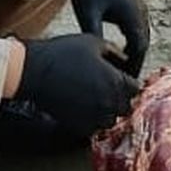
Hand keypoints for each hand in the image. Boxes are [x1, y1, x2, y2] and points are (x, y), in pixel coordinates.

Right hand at [14, 34, 139, 139]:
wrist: (34, 71)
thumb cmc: (63, 53)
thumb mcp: (93, 42)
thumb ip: (115, 51)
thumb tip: (124, 59)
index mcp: (116, 82)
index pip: (136, 89)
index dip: (128, 83)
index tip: (118, 79)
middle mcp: (109, 103)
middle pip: (125, 107)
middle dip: (119, 99)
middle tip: (106, 89)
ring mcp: (94, 117)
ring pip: (110, 120)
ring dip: (106, 112)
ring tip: (93, 99)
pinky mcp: (78, 126)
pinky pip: (93, 128)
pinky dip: (90, 120)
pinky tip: (81, 106)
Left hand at [65, 0, 149, 76]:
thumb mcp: (88, 12)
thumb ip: (94, 35)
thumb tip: (97, 59)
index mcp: (133, 17)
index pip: (138, 51)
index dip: (132, 69)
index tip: (125, 85)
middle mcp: (141, 12)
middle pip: (142, 45)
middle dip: (135, 64)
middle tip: (126, 83)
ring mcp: (139, 5)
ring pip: (141, 35)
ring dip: (134, 52)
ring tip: (123, 68)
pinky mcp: (133, 0)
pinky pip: (137, 26)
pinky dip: (132, 40)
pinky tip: (120, 47)